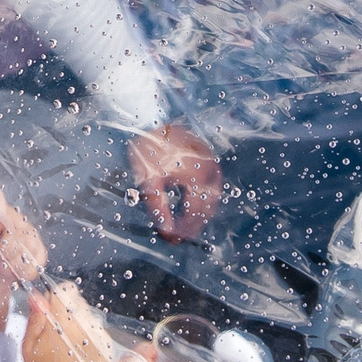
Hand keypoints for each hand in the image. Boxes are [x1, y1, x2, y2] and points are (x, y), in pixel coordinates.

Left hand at [128, 123, 222, 242]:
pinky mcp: (209, 162)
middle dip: (191, 225)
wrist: (152, 121)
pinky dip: (200, 201)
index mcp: (197, 176)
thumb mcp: (149, 180)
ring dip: (198, 215)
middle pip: (206, 208)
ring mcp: (212, 165)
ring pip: (210, 199)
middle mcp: (210, 171)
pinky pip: (210, 188)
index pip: (195, 212)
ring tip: (183, 227)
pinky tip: (188, 208)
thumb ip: (158, 208)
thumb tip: (166, 232)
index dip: (184, 230)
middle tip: (177, 238)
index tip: (172, 240)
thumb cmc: (149, 149)